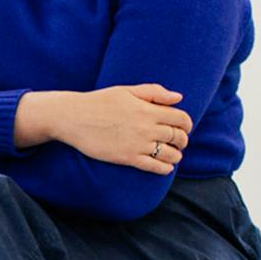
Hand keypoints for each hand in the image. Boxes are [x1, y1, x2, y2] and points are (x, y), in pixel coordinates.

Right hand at [20, 84, 194, 173]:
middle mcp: (146, 127)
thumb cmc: (98, 102)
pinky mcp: (127, 158)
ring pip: (170, 154)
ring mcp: (137, 144)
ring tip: (173, 155)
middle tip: (179, 142)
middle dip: (183, 140)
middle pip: (177, 137)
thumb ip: (153, 92)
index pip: (181, 118)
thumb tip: (178, 97)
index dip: (187, 124)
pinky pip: (154, 166)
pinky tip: (165, 167)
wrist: (73, 117)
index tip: (184, 128)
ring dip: (176, 155)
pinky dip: (165, 168)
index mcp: (148, 109)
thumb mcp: (126, 91)